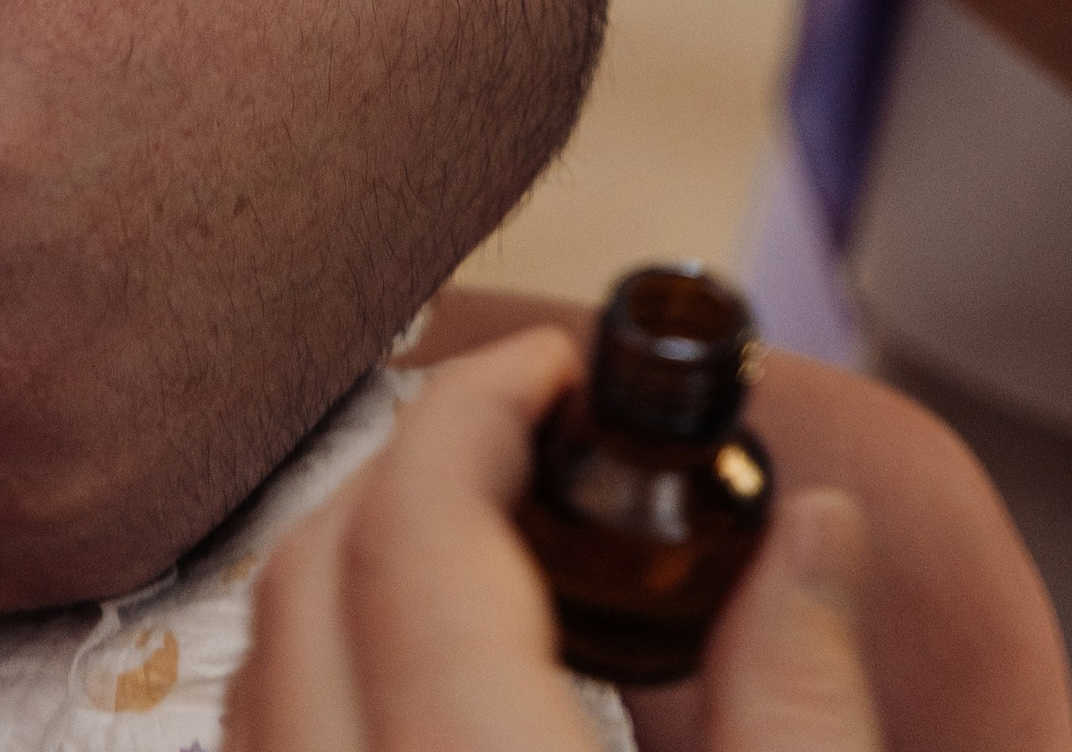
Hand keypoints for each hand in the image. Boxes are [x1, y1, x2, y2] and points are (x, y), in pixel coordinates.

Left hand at [227, 331, 885, 751]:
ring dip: (347, 575)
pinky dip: (314, 687)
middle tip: (530, 433)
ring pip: (256, 685)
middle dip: (407, 467)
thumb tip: (815, 528)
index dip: (476, 407)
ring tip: (478, 537)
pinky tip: (419, 682)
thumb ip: (808, 701)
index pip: (411, 534)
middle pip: (308, 586)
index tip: (561, 371)